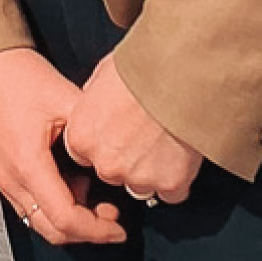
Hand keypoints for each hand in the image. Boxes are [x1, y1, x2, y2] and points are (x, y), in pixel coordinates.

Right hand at [0, 47, 122, 246]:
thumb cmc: (14, 74)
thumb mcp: (66, 98)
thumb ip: (95, 132)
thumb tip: (122, 152)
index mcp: (27, 164)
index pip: (65, 219)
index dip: (98, 230)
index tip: (118, 228)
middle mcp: (9, 177)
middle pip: (50, 230)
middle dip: (85, 230)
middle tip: (110, 216)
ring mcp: (0, 176)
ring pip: (37, 220)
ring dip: (68, 217)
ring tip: (90, 192)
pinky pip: (27, 203)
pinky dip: (51, 203)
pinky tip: (68, 180)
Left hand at [59, 54, 202, 211]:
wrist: (179, 75)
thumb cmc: (141, 68)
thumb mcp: (100, 77)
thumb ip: (93, 104)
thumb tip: (97, 109)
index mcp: (82, 136)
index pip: (83, 155)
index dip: (101, 144)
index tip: (115, 133)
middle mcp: (106, 162)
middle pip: (111, 172)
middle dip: (125, 158)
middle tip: (142, 134)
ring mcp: (138, 176)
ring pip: (141, 185)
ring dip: (150, 170)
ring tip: (163, 141)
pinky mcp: (170, 183)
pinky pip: (171, 192)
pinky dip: (176, 178)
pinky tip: (179, 155)